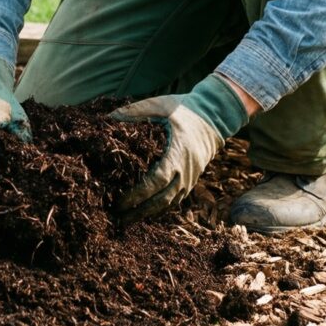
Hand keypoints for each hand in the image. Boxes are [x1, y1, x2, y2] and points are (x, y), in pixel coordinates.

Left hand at [112, 96, 223, 220]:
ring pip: (168, 203)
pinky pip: (175, 200)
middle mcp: (185, 170)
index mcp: (178, 153)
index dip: (138, 194)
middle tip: (117, 217)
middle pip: (161, 200)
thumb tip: (109, 117)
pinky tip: (144, 213)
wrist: (215, 116)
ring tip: (127, 219)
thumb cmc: (185, 109)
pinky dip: (160, 208)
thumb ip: (136, 110)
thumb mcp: (161, 105)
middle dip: (139, 211)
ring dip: (148, 213)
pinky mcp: (190, 180)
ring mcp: (189, 178)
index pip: (156, 181)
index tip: (120, 202)